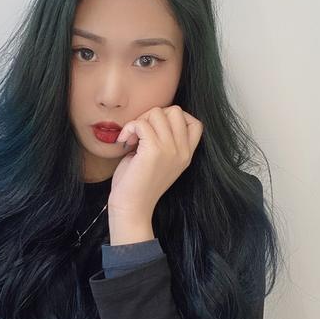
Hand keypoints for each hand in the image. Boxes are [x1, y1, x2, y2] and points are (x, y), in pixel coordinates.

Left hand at [108, 105, 203, 219]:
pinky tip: (124, 141)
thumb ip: (163, 140)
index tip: (156, 130)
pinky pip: (141, 124)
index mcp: (186, 155)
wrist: (131, 208)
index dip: (174, 118)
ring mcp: (170, 150)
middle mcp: (182, 151)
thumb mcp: (159, 161)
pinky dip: (129, 128)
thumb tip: (153, 116)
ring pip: (157, 113)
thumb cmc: (138, 185)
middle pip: (175, 111)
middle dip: (153, 116)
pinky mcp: (153, 151)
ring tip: (131, 138)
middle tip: (140, 133)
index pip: (195, 122)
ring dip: (140, 121)